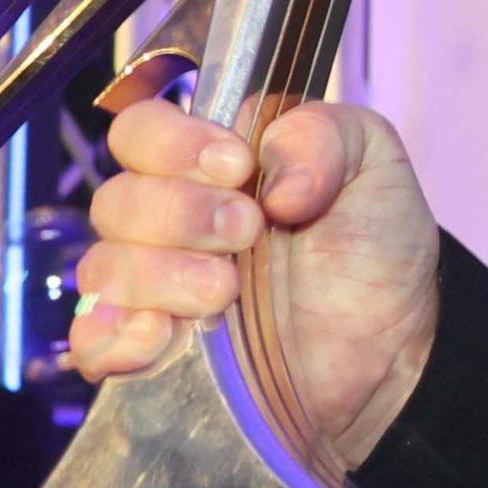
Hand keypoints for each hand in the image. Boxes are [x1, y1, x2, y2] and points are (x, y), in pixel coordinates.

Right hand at [72, 99, 442, 465]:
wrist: (394, 345)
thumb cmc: (375, 246)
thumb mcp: (372, 163)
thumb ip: (324, 136)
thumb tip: (270, 180)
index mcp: (207, 166)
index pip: (139, 131)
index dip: (172, 143)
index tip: (236, 167)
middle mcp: (169, 222)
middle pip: (115, 201)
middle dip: (181, 213)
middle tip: (248, 231)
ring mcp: (155, 292)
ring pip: (104, 269)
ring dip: (161, 275)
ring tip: (226, 291)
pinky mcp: (152, 356)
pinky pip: (93, 343)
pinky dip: (117, 337)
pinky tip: (165, 336)